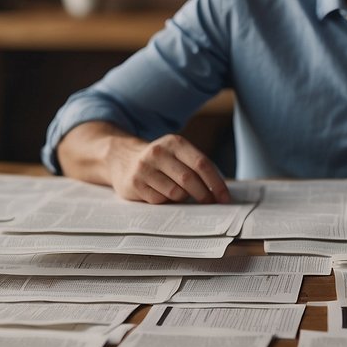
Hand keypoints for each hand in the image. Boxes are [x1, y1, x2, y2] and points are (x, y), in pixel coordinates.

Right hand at [105, 133, 230, 204]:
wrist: (121, 158)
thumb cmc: (159, 161)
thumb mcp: (177, 154)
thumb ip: (195, 167)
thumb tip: (220, 192)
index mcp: (175, 143)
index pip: (202, 164)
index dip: (216, 183)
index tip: (225, 198)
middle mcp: (158, 152)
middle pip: (189, 180)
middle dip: (204, 195)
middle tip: (210, 203)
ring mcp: (144, 168)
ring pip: (175, 193)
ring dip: (182, 198)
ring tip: (178, 193)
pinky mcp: (134, 183)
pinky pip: (160, 200)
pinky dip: (166, 201)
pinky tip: (160, 193)